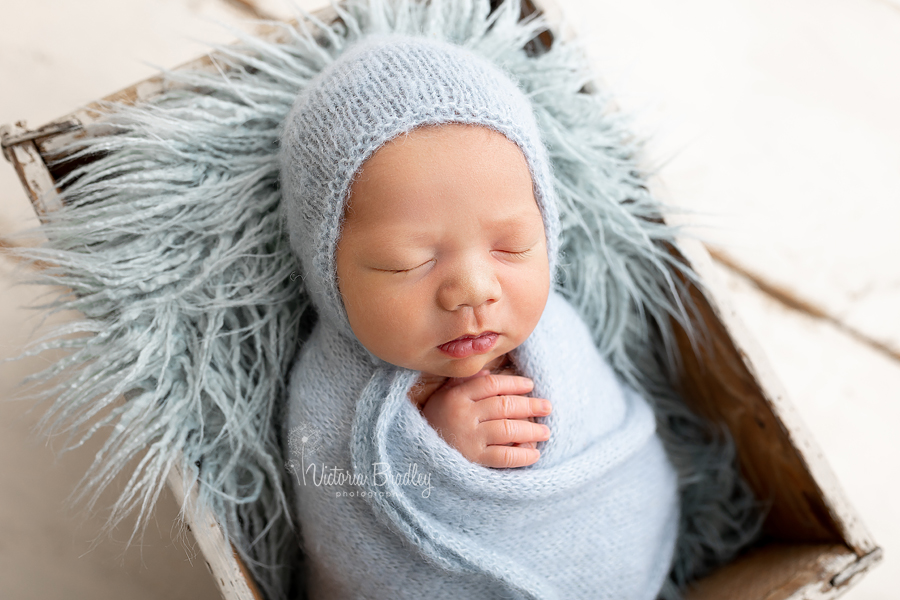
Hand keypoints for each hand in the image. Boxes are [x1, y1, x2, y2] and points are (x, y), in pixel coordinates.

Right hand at [420, 371, 551, 467]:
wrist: (415, 454)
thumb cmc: (434, 421)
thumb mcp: (442, 397)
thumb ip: (464, 383)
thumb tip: (488, 372)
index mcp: (456, 397)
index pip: (491, 385)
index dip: (514, 383)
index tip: (530, 385)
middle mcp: (463, 415)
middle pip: (503, 406)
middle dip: (529, 406)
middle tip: (547, 407)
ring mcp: (469, 439)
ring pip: (508, 430)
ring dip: (531, 430)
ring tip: (546, 431)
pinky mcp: (473, 460)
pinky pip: (503, 457)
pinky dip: (522, 455)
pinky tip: (535, 454)